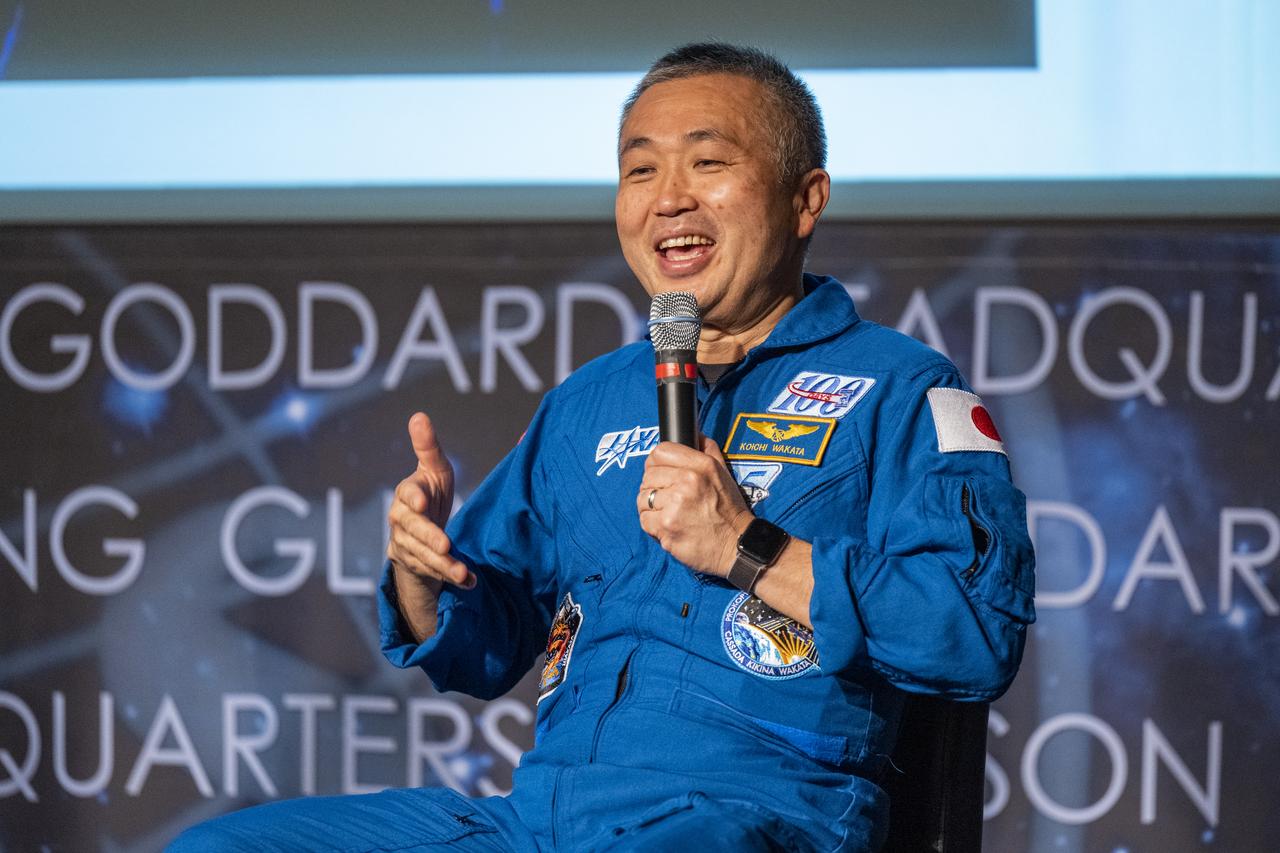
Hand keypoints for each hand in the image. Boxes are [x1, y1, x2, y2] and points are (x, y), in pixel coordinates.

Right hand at [387, 413, 473, 600]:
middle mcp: (401, 521)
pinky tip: (470, 581)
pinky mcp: (414, 565)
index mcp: (407, 495)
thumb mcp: (434, 470)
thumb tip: (419, 415)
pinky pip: (432, 574)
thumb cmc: (430, 493)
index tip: (423, 503)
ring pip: (423, 556)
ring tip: (463, 573)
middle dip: (429, 538)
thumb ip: (427, 447)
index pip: (407, 495)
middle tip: (446, 545)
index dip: (414, 499)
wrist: (420, 532)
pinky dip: (451, 578)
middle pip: (414, 530)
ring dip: (444, 566)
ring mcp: (405, 545)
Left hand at [637, 436, 752, 576]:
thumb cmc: (729, 510)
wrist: (737, 545)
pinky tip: (668, 526)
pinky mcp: (666, 527)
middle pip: (648, 475)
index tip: (661, 473)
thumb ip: (708, 450)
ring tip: (668, 512)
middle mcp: (688, 482)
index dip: (656, 462)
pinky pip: (644, 519)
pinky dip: (652, 524)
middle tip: (669, 498)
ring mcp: (675, 505)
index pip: (660, 451)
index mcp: (702, 466)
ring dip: (651, 506)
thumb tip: (694, 434)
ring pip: (643, 498)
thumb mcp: (724, 472)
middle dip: (655, 487)